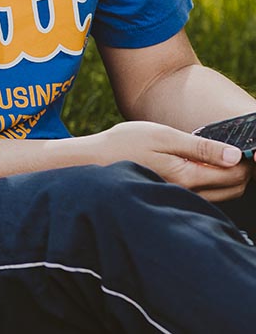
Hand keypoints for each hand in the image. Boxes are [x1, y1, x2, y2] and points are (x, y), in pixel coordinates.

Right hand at [92, 120, 251, 200]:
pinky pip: (205, 194)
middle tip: (235, 149)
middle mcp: (188, 193)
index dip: (246, 160)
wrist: (93, 161)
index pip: (235, 174)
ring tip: (218, 155)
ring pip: (221, 194)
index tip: (245, 145)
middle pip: (233, 189)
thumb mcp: (163, 136)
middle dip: (241, 171)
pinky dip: (212, 181)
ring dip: (227, 177)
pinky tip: (200, 165)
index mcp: (188, 176)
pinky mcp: (173, 197)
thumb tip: (235, 155)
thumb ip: (200, 147)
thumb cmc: (125, 143)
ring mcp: (180, 198)